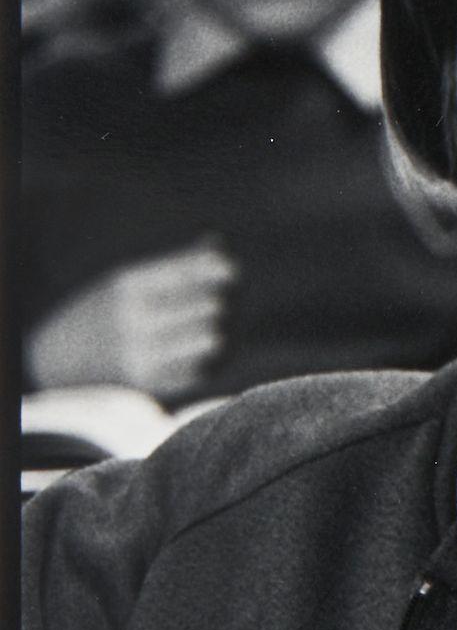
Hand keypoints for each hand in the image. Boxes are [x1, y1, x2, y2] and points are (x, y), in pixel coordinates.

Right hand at [25, 245, 234, 398]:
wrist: (54, 366)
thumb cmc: (99, 314)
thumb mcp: (124, 281)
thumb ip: (173, 264)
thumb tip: (220, 243)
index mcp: (129, 287)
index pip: (196, 271)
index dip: (226, 269)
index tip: (231, 271)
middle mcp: (135, 321)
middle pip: (214, 305)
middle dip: (228, 300)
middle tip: (228, 299)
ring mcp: (141, 356)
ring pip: (214, 339)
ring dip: (225, 330)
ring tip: (220, 325)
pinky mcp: (149, 385)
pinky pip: (204, 369)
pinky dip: (212, 359)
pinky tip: (204, 351)